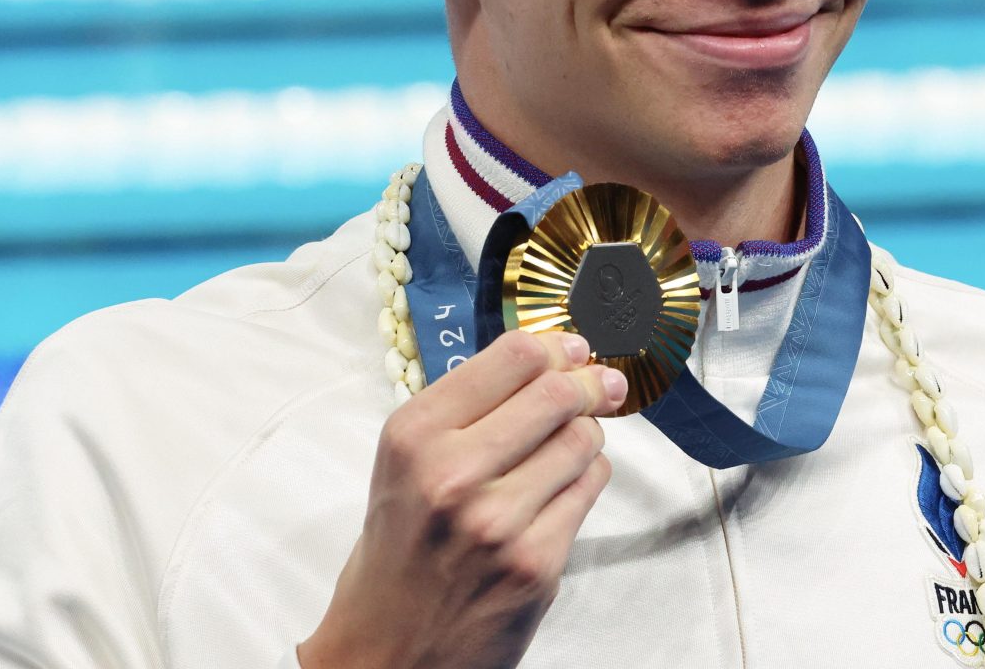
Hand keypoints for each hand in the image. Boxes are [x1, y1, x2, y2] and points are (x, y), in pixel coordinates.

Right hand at [297, 329, 626, 668]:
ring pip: (583, 440)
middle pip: (557, 392)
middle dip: (588, 383)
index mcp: (414, 435)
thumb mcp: (405, 464)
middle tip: (599, 383)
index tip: (572, 348)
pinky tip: (564, 487)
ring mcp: (498, 521)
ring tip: (572, 443)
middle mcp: (453, 472)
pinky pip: (589, 490)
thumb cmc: (399, 550)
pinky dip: (587, 478)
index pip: (513, 357)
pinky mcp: (536, 563)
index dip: (556, 345)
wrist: (386, 650)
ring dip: (588, 434)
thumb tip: (550, 358)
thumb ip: (465, 410)